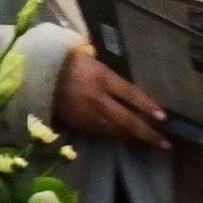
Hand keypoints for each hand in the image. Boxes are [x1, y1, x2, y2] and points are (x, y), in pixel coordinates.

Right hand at [51, 47, 169, 149]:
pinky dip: (117, 135)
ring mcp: (89, 115)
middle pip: (126, 120)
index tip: (164, 117)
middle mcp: (97, 99)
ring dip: (134, 136)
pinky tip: (127, 136)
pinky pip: (103, 132)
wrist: (38, 76)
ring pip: (116, 130)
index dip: (147, 106)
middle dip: (147, 133)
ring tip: (151, 141)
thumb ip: (109, 72)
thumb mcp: (91, 59)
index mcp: (101, 77)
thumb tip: (130, 85)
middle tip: (165, 143)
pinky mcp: (80, 125)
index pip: (130, 94)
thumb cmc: (67, 61)